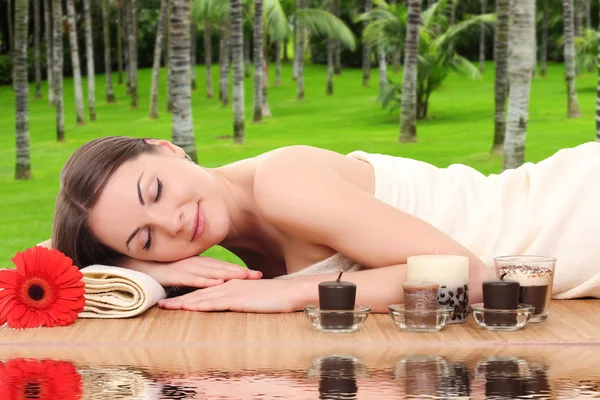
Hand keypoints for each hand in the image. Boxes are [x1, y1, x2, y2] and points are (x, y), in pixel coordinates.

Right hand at [121, 256, 262, 287]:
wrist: (140, 266)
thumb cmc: (164, 270)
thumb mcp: (185, 273)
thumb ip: (199, 276)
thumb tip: (215, 283)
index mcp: (200, 263)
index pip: (224, 267)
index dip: (241, 270)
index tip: (258, 274)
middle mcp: (196, 263)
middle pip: (222, 268)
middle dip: (241, 272)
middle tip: (258, 276)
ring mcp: (186, 267)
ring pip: (211, 271)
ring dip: (228, 274)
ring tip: (244, 277)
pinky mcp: (176, 273)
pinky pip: (193, 277)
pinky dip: (206, 280)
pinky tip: (218, 283)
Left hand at [157, 279, 300, 312]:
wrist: (291, 292)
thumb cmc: (278, 297)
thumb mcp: (257, 297)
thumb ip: (245, 299)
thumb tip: (239, 305)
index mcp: (233, 284)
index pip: (208, 289)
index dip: (190, 294)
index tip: (175, 298)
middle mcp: (229, 285)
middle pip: (199, 291)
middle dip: (179, 297)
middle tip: (160, 302)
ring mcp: (232, 291)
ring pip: (202, 296)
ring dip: (182, 301)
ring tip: (165, 305)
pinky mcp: (236, 299)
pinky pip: (213, 302)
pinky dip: (197, 303)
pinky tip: (186, 306)